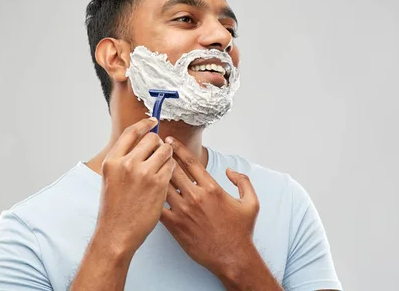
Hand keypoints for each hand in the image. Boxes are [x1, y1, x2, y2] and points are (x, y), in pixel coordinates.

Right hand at [95, 117, 175, 254]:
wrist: (117, 233)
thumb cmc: (114, 209)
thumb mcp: (110, 178)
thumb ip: (123, 159)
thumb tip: (140, 143)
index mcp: (113, 160)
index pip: (131, 132)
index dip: (145, 124)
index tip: (153, 121)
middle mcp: (127, 163)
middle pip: (151, 139)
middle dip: (158, 144)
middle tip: (158, 153)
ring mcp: (144, 173)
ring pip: (165, 150)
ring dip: (167, 156)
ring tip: (162, 167)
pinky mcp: (159, 184)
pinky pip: (171, 166)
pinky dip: (171, 169)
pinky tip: (166, 178)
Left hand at [160, 137, 259, 279]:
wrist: (232, 257)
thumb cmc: (241, 231)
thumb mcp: (251, 203)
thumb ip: (243, 181)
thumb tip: (230, 171)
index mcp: (212, 188)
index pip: (191, 162)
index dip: (179, 148)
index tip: (170, 140)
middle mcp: (196, 197)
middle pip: (173, 170)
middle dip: (162, 157)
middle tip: (153, 148)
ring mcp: (183, 211)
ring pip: (163, 186)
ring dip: (155, 175)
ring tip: (147, 166)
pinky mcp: (175, 226)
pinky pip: (158, 207)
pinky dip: (152, 197)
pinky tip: (146, 190)